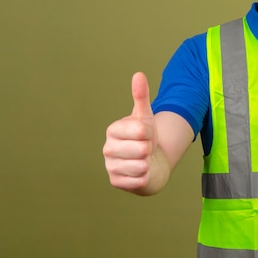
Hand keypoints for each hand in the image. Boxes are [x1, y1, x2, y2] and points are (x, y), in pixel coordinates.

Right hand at [103, 72, 157, 190]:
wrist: (150, 163)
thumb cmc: (146, 138)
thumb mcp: (145, 117)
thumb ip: (141, 96)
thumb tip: (138, 74)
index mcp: (112, 130)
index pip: (141, 130)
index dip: (149, 134)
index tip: (145, 135)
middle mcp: (107, 149)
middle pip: (142, 149)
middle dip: (149, 150)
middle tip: (144, 149)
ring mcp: (110, 167)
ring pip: (142, 166)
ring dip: (148, 164)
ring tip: (143, 160)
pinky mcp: (116, 183)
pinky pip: (140, 180)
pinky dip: (145, 177)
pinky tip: (140, 173)